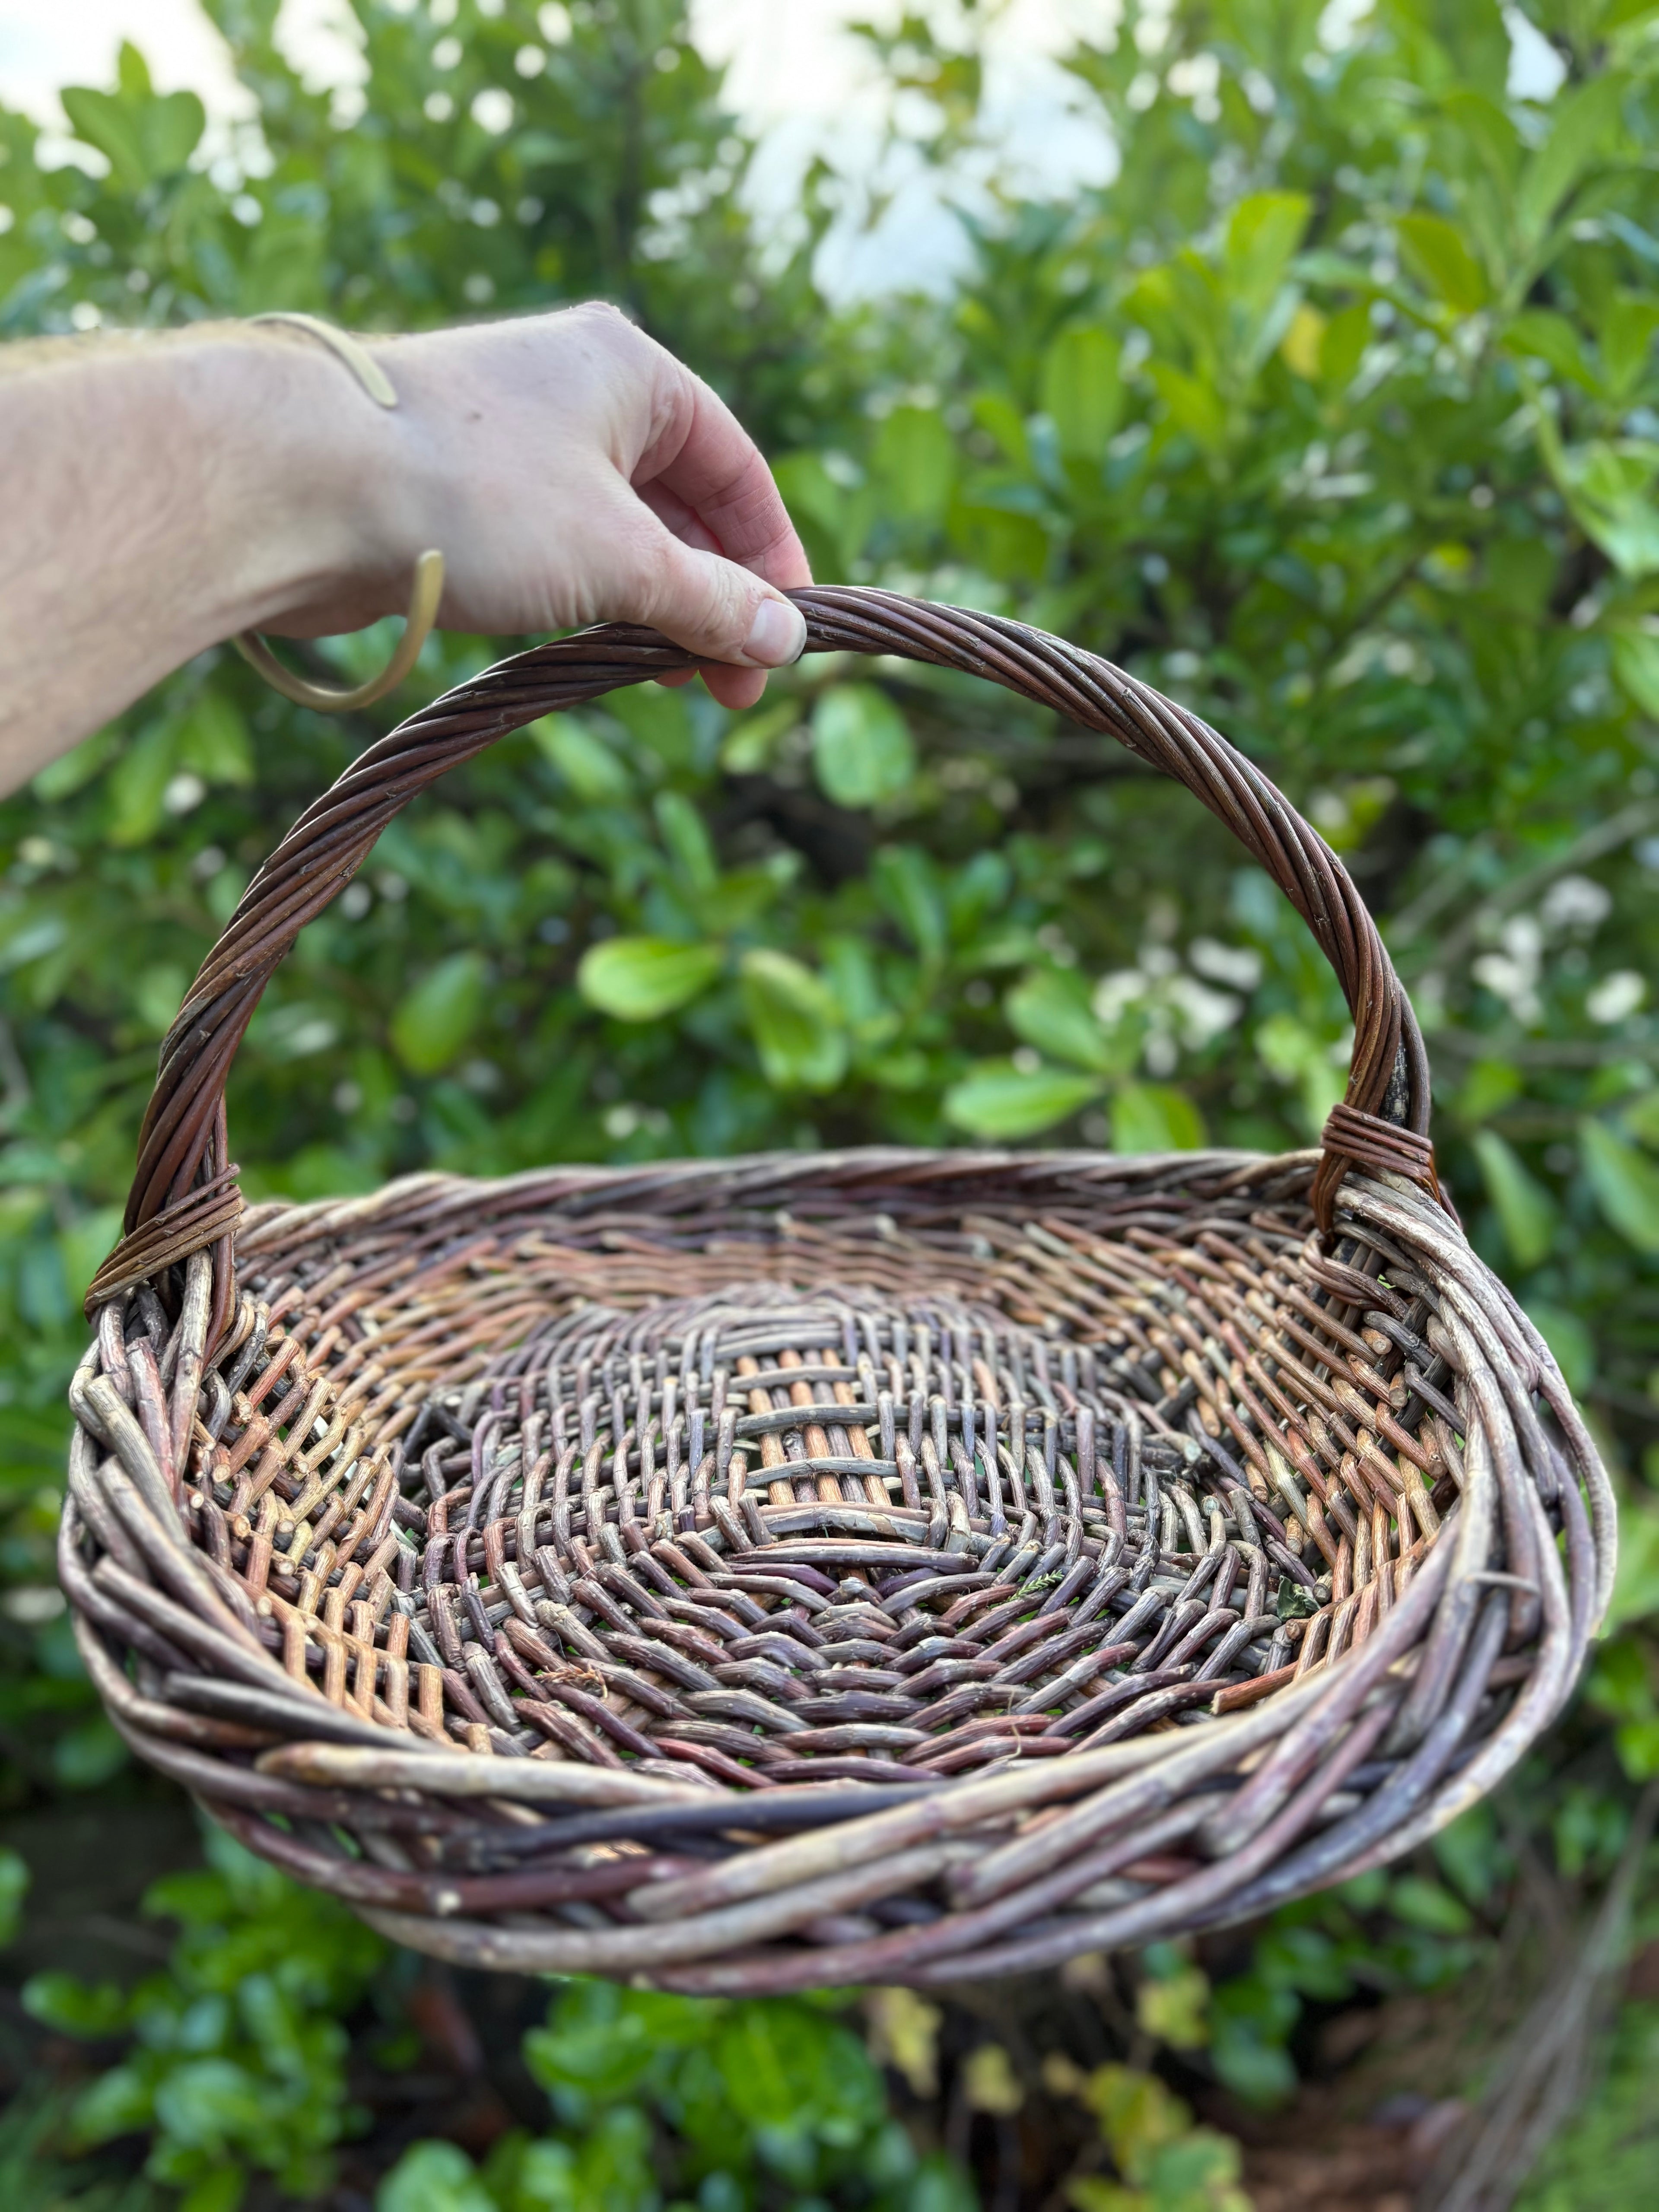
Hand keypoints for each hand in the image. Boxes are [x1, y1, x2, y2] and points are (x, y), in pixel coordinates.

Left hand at [272, 304, 811, 711]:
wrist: (298, 486)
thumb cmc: (472, 498)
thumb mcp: (619, 559)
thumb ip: (708, 601)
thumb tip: (781, 641)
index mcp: (629, 371)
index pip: (735, 467)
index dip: (771, 557)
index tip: (786, 639)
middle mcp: (574, 392)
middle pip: (678, 504)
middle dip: (711, 597)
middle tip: (730, 688)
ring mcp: (513, 443)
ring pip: (615, 535)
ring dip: (651, 609)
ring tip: (666, 679)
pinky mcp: (461, 495)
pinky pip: (556, 552)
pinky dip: (589, 603)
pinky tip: (597, 656)